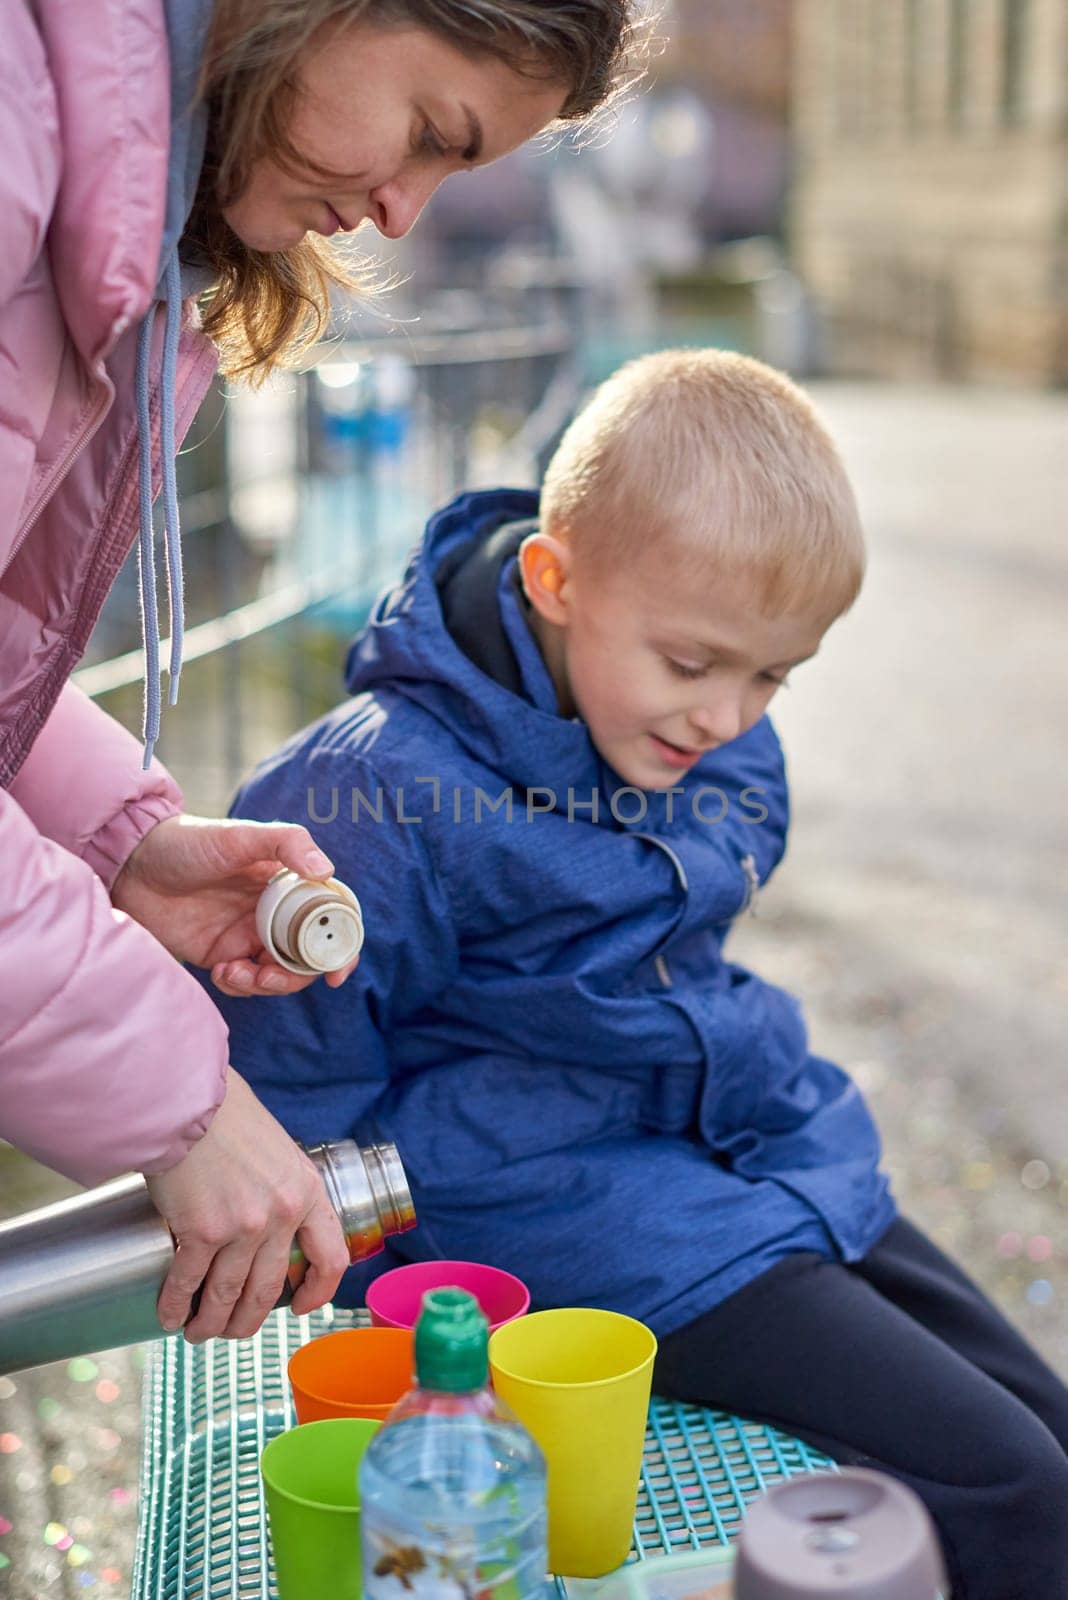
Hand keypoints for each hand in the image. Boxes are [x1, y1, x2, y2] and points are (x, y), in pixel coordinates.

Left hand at [111, 813, 359, 997]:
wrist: (130, 866)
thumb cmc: (188, 842)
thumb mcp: (239, 835)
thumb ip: (287, 844)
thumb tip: (327, 871)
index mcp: (288, 883)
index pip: (330, 916)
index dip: (343, 945)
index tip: (338, 970)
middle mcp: (274, 912)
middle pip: (307, 955)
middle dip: (297, 975)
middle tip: (270, 977)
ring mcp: (247, 935)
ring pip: (278, 975)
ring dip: (268, 985)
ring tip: (240, 975)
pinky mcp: (221, 956)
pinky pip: (244, 983)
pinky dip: (240, 986)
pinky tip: (221, 973)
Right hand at [145, 1069, 350, 1340]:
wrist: (189, 1100)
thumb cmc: (229, 1118)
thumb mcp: (279, 1152)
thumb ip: (282, 1189)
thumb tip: (273, 1224)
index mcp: (307, 1192)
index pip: (332, 1257)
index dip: (318, 1291)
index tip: (301, 1306)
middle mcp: (280, 1215)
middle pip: (269, 1289)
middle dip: (248, 1320)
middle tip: (232, 1331)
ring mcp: (242, 1226)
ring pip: (228, 1295)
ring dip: (211, 1322)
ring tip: (197, 1332)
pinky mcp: (201, 1230)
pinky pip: (189, 1283)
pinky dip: (177, 1306)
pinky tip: (169, 1316)